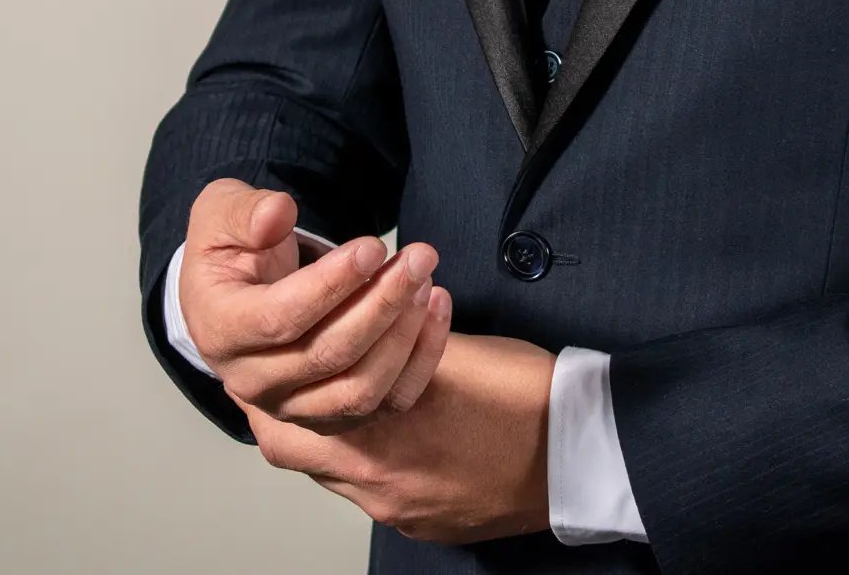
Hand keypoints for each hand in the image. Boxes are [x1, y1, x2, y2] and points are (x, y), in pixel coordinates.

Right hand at [180, 179, 451, 433]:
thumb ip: (246, 211)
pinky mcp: (334, 416)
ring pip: (360, 389)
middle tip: (420, 256)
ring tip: (426, 279)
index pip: (280, 319)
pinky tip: (438, 307)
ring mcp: (294, 407)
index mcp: (221, 331)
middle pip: (329, 356)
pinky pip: (388, 403)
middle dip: (383, 302)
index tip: (373, 247)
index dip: (332, 285)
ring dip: (404, 334)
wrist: (237, 290)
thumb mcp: (221, 212)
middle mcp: (253, 382)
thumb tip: (278, 214)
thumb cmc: (233, 247)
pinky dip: (421, 360)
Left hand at [227, 330, 557, 543]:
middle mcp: (383, 486)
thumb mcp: (454, 351)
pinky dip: (364, 457)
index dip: (268, 387)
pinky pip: (374, 492)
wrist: (589, 452)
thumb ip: (397, 344)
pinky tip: (380, 427)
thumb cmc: (527, 395)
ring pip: (334, 472)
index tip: (259, 357)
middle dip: (281, 412)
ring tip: (326, 391)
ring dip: (323, 433)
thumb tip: (367, 326)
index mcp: (384, 439)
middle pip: (298, 452)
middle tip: (275, 375)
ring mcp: (405, 511)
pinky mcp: (430, 523)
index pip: (291, 420)